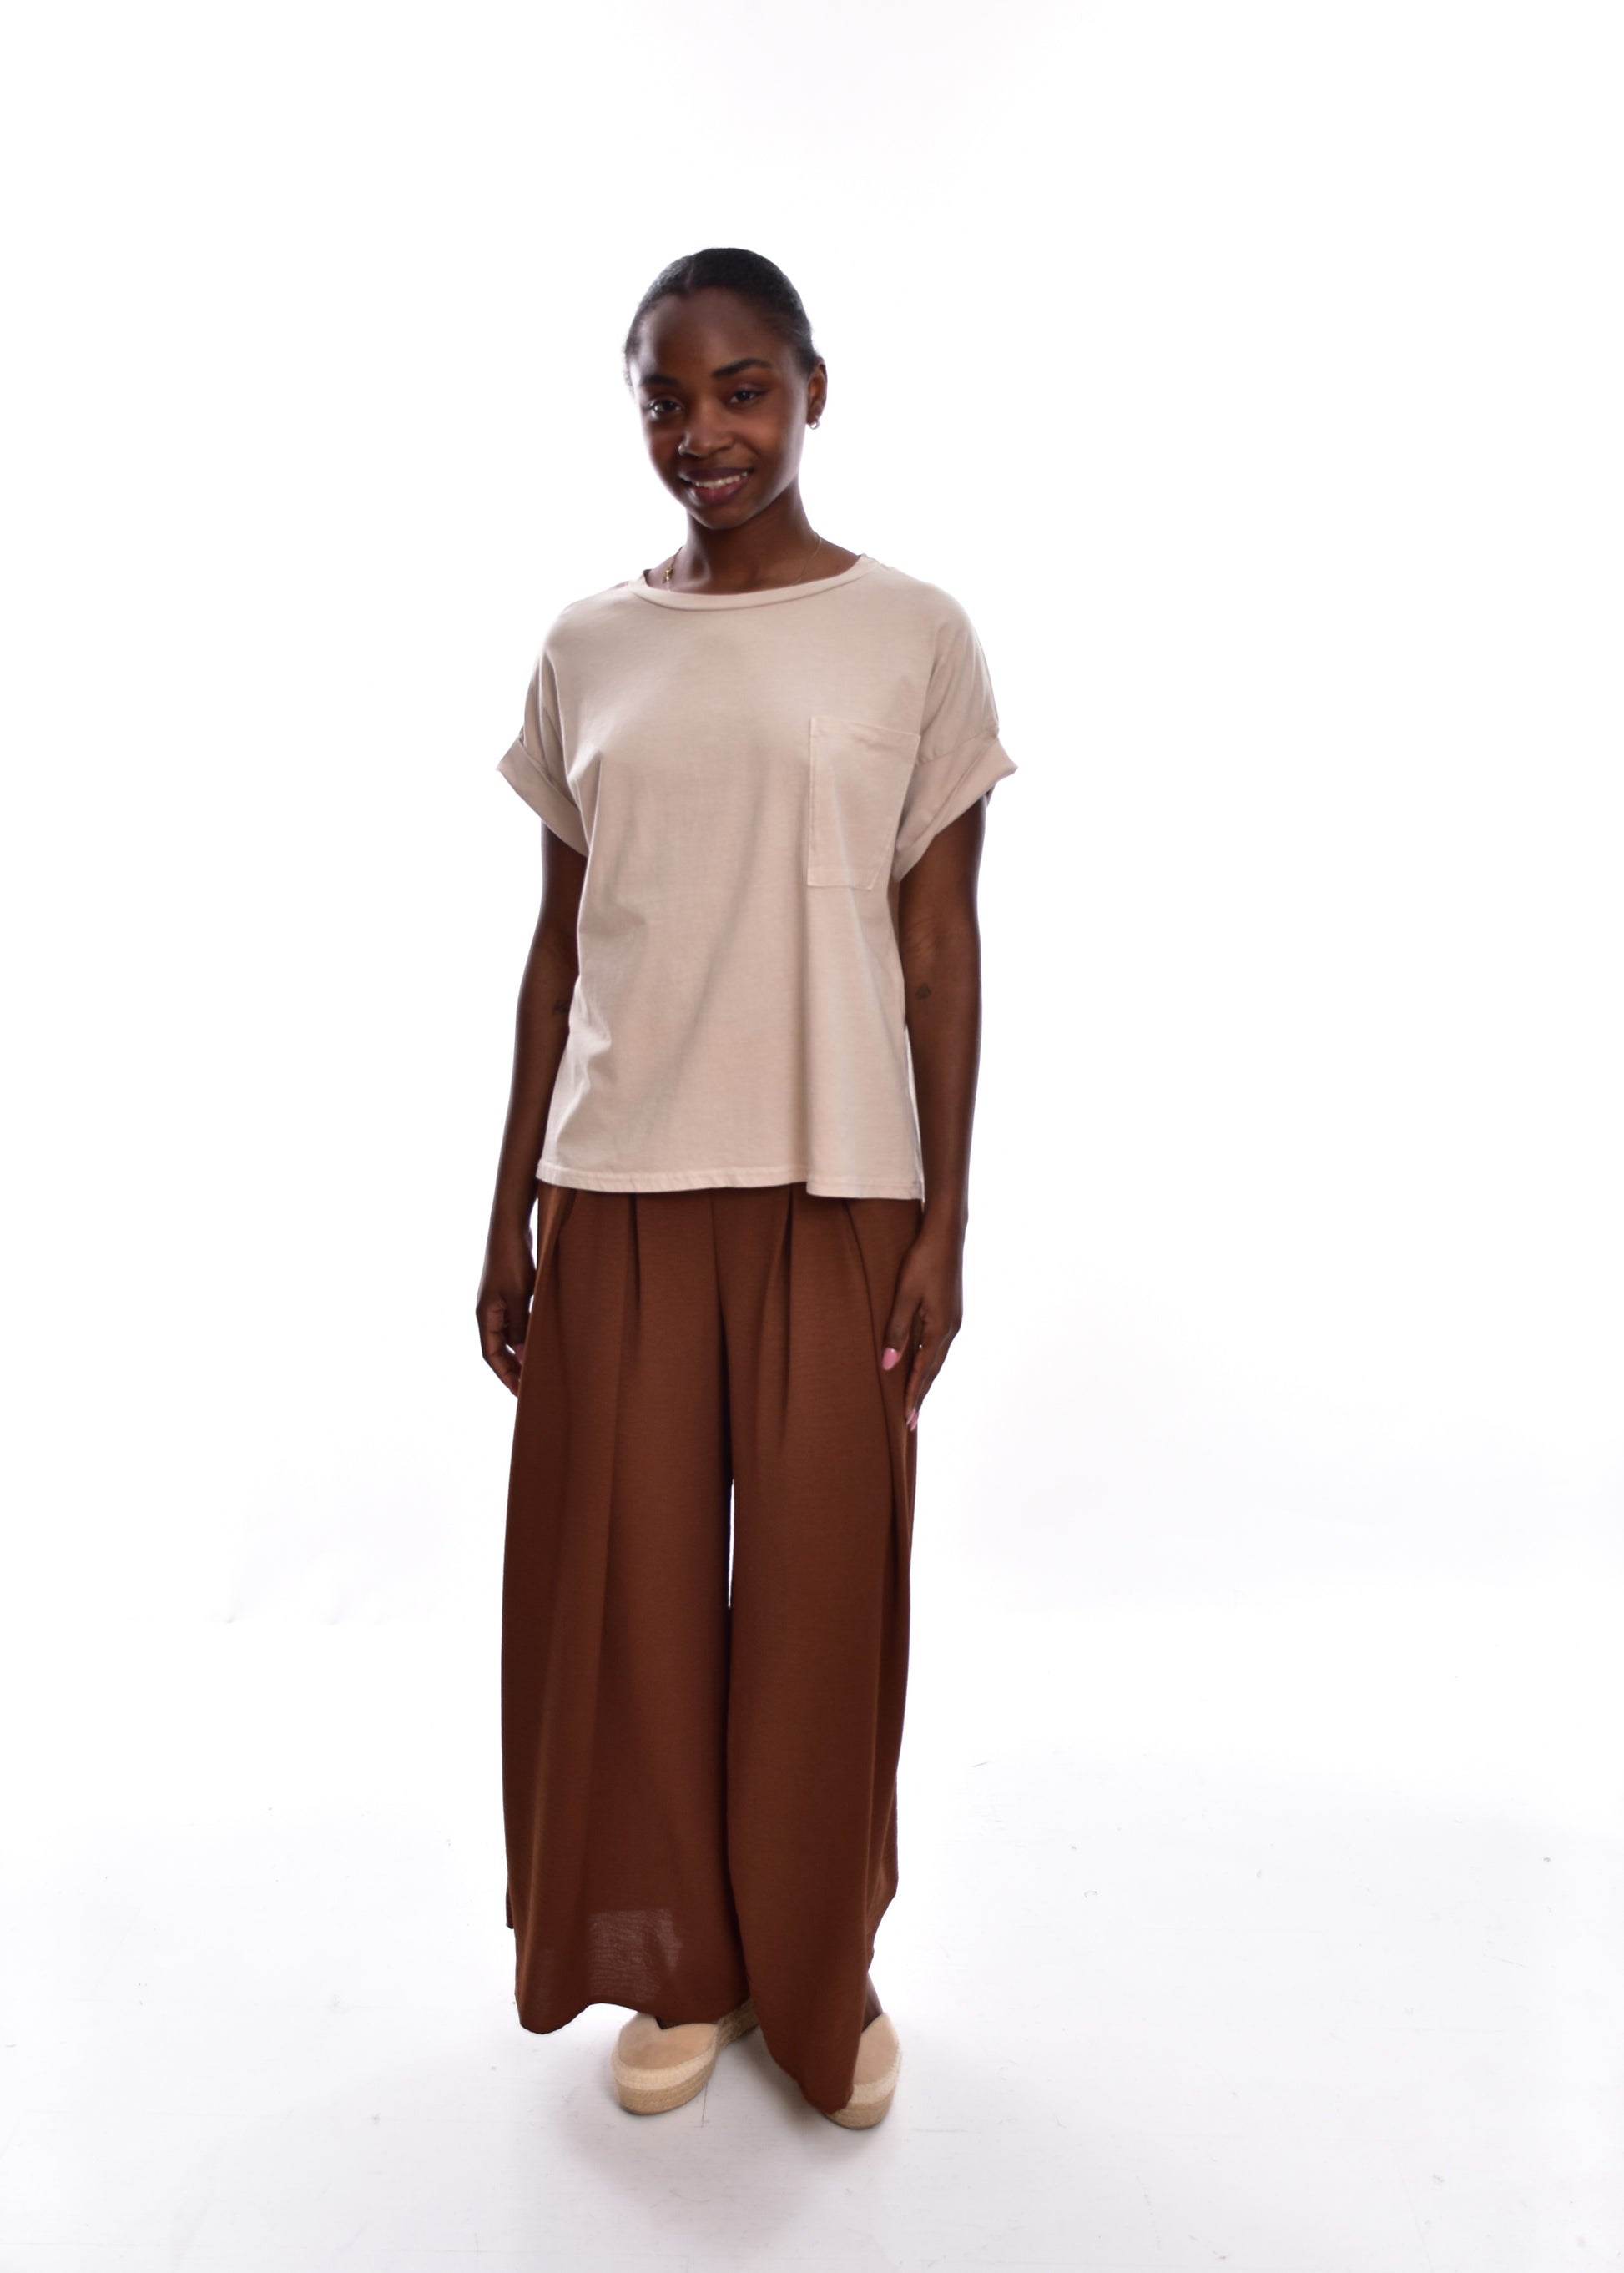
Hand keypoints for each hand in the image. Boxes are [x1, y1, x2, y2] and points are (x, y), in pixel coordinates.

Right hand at [476, 1223, 536, 1395]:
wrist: (510, 1229)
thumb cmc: (513, 1261)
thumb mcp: (519, 1296)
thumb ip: (521, 1326)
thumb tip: (524, 1357)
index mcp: (485, 1316)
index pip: (491, 1356)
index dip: (505, 1375)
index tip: (520, 1394)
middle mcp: (488, 1313)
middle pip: (498, 1350)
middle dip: (513, 1369)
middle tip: (532, 1387)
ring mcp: (498, 1303)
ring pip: (509, 1336)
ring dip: (521, 1352)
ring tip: (539, 1369)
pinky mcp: (510, 1294)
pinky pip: (516, 1322)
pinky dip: (526, 1334)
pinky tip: (542, 1341)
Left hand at [880, 1217, 964, 1429]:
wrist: (946, 1235)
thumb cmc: (922, 1261)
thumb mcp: (904, 1295)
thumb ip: (897, 1331)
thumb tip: (888, 1365)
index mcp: (940, 1329)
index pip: (923, 1371)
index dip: (913, 1395)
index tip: (906, 1419)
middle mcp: (951, 1329)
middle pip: (933, 1370)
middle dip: (921, 1395)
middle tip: (911, 1421)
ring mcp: (953, 1320)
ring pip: (937, 1358)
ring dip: (925, 1380)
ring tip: (916, 1399)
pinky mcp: (951, 1311)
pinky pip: (938, 1345)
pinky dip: (929, 1361)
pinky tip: (923, 1363)